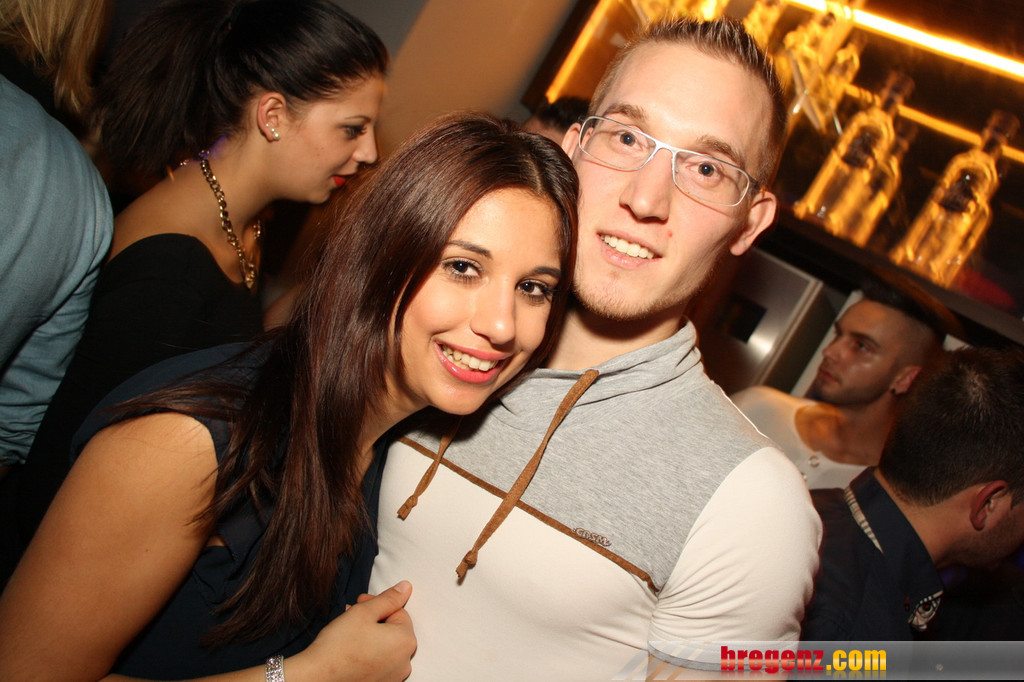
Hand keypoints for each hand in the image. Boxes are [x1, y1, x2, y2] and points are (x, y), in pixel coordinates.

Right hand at [291, 581, 415, 680]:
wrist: (318, 678)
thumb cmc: (339, 645)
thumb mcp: (364, 612)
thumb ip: (389, 598)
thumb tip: (406, 587)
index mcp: (406, 641)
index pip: (398, 611)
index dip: (377, 603)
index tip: (358, 603)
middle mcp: (405, 662)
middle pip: (393, 629)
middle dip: (374, 619)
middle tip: (353, 615)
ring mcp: (394, 677)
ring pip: (386, 646)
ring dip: (371, 635)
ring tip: (350, 632)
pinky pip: (380, 662)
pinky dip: (370, 653)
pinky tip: (353, 650)